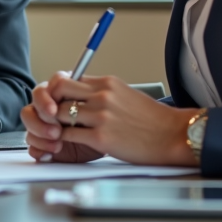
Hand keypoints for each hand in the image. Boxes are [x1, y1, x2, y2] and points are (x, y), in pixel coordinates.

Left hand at [23, 73, 199, 165]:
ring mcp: (101, 116)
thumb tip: (79, 95)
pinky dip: (61, 139)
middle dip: (47, 103)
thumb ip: (101, 92)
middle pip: (57, 90)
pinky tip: (63, 143)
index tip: (55, 101)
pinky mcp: (101, 138)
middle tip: (48, 115)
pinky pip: (68, 135)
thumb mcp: (125, 94)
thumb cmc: (152, 119)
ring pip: (59, 113)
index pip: (67, 78)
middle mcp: (102, 95)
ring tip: (55, 131)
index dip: (55, 91)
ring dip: (53, 124)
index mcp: (106, 83)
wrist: (174, 135)